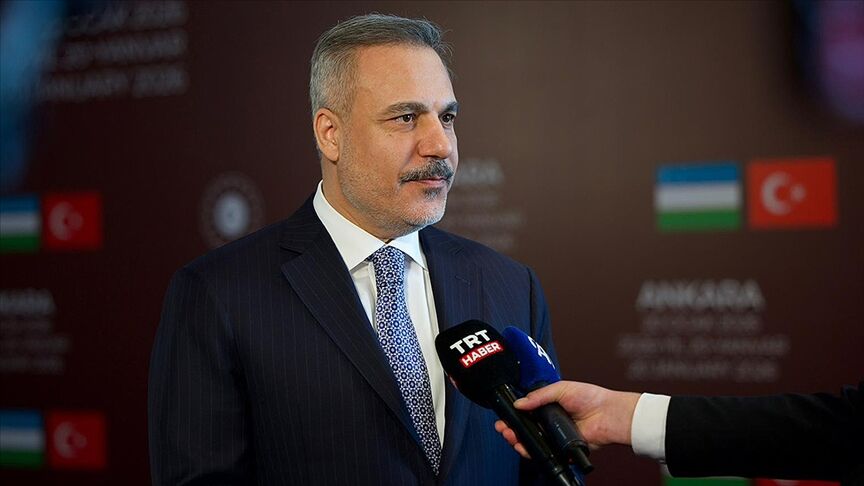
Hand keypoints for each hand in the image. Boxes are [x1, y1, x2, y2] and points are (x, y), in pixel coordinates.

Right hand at [494, 381, 640, 458]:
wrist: (607, 414)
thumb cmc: (591, 398)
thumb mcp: (560, 389)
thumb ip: (538, 396)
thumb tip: (520, 402)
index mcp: (549, 406)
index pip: (526, 412)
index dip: (514, 415)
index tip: (504, 416)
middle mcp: (550, 422)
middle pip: (526, 428)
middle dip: (511, 429)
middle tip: (503, 428)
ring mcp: (554, 435)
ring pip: (532, 441)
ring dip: (518, 440)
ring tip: (511, 436)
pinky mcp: (561, 448)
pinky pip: (544, 452)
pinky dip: (532, 451)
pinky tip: (525, 446)